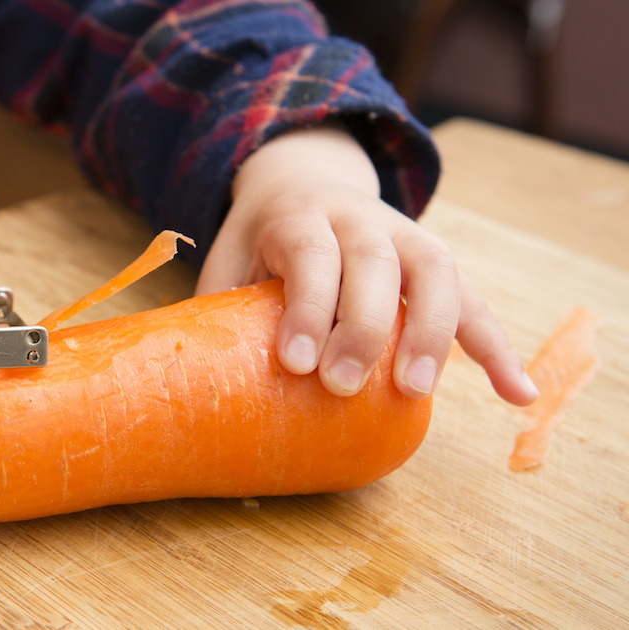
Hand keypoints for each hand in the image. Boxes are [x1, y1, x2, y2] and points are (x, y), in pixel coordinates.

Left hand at [196, 124, 537, 405]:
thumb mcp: (230, 256)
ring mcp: (406, 236)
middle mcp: (360, 219)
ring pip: (433, 273)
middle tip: (342, 387)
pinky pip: (473, 300)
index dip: (308, 308)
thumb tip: (198, 374)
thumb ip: (223, 303)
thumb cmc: (260, 239)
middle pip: (374, 264)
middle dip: (362, 327)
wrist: (303, 180)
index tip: (297, 364)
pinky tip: (514, 393)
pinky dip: (496, 346)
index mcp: (301, 217)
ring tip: (415, 391)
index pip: (311, 257)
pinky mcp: (436, 262)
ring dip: (432, 332)